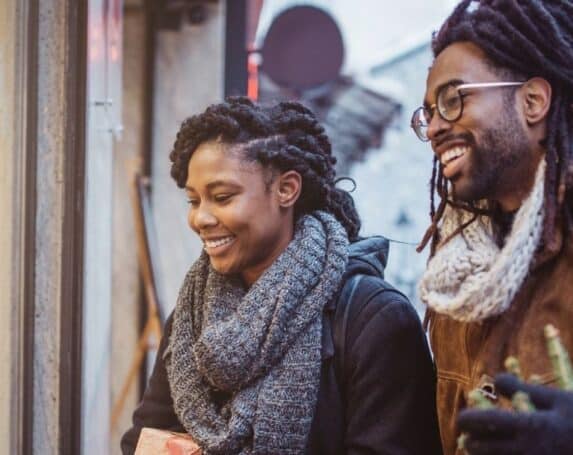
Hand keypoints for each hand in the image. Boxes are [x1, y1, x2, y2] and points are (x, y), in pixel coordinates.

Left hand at [457, 373, 572, 453]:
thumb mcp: (558, 399)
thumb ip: (524, 389)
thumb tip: (495, 380)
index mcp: (529, 426)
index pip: (482, 422)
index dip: (466, 420)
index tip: (462, 420)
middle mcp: (527, 451)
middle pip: (482, 449)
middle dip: (471, 443)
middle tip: (466, 437)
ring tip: (478, 450)